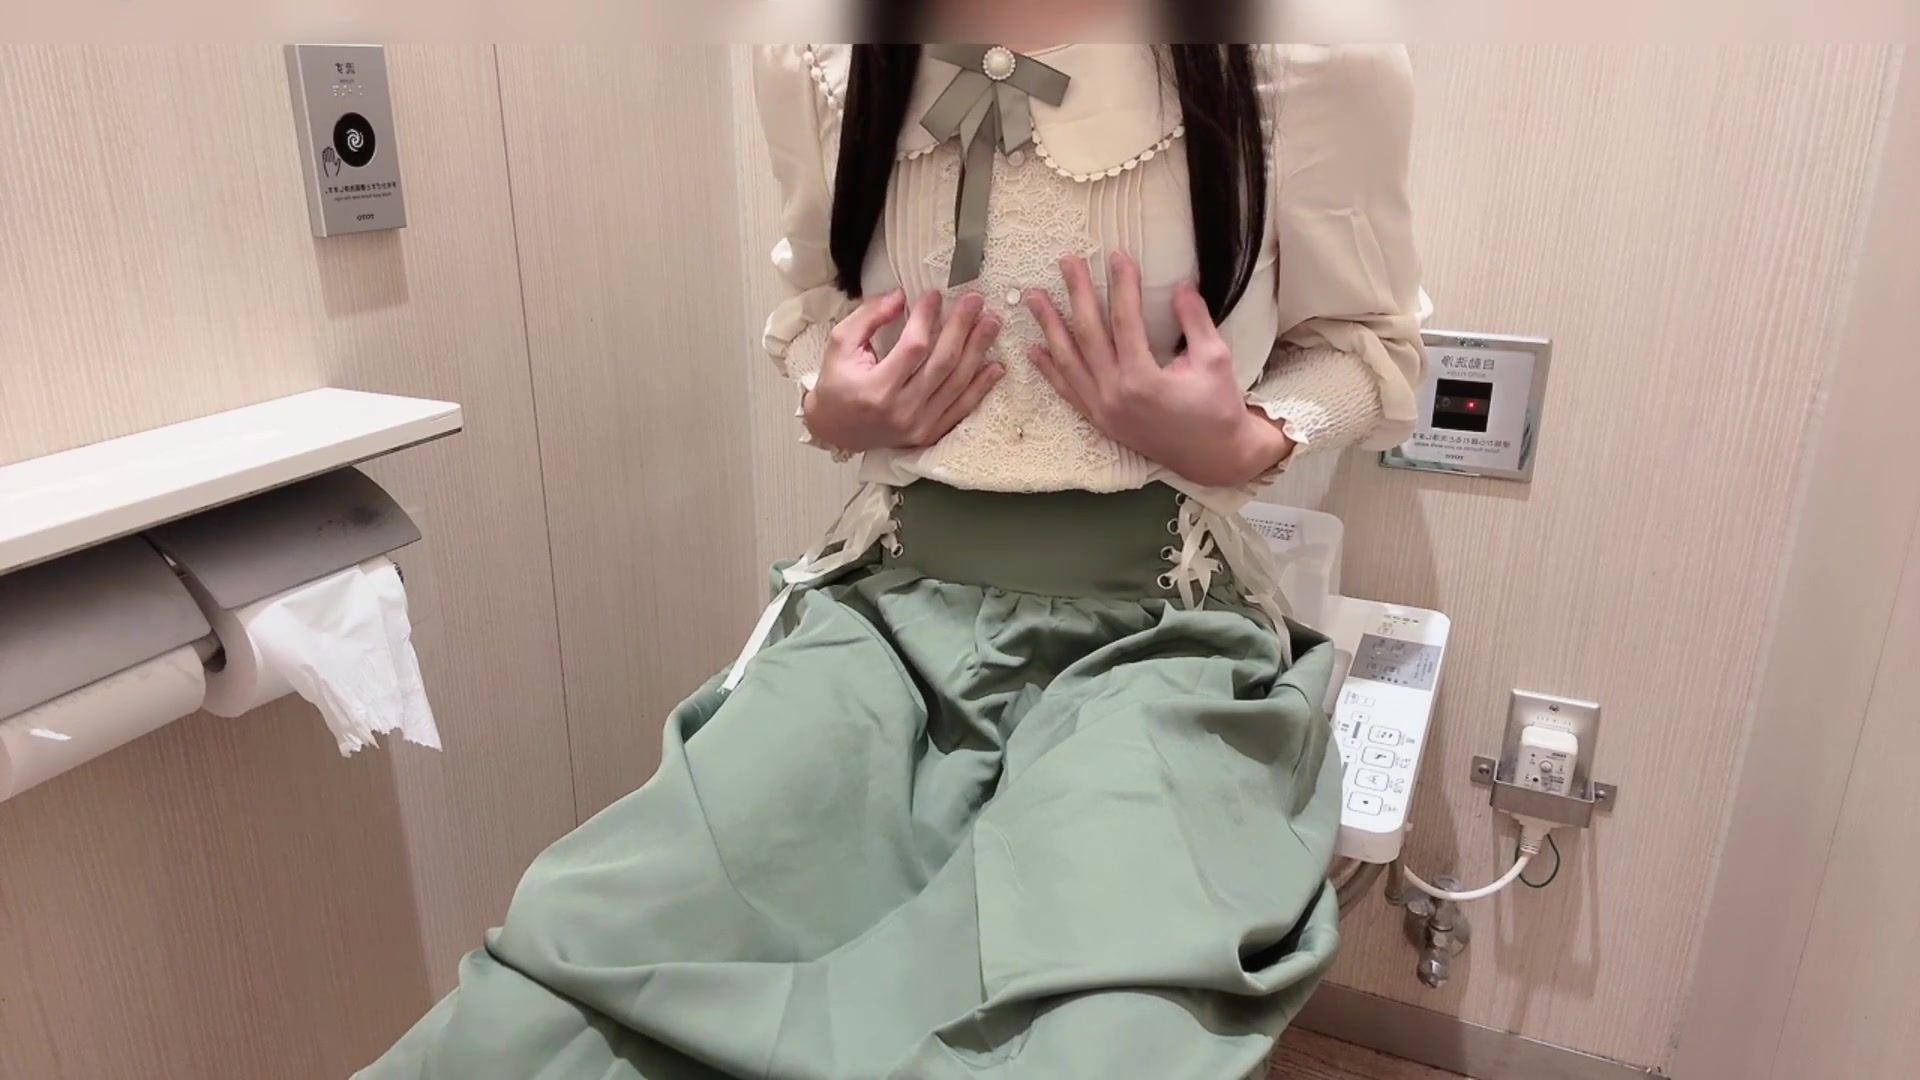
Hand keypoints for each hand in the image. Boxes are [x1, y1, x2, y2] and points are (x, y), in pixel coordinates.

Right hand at [802, 289, 1003, 452]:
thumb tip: (900, 296)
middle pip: (942, 363)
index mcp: (876, 389)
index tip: (935, 295)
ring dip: (978, 350)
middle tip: (976, 301)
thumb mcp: (840, 344)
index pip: (913, 347)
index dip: (928, 318)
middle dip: (962, 328)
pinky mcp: (929, 434)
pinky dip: (981, 387)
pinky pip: (962, 409)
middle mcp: (902, 410)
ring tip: (991, 323)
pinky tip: (995, 365)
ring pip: (957, 383)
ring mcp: (919, 426)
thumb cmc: (837, 383)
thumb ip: (868, 317)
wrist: (836, 431)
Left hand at [1027, 253, 1294, 486]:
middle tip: (1067, 261)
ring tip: (1034, 297)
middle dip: (1076, 294)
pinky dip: (1049, 369)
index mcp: (1142, 379)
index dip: (1121, 285)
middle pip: (1087, 334)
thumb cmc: (1219, 407)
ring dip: (1049, 327)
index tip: (1118, 256)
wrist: (1214, 457)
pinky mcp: (1099, 421)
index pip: (1124, 320)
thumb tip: (1182, 284)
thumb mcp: (1215, 359)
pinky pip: (1066, 391)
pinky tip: (1035, 348)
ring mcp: (1101, 410)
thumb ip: (1195, 320)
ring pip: (1068, 362)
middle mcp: (1113, 395)